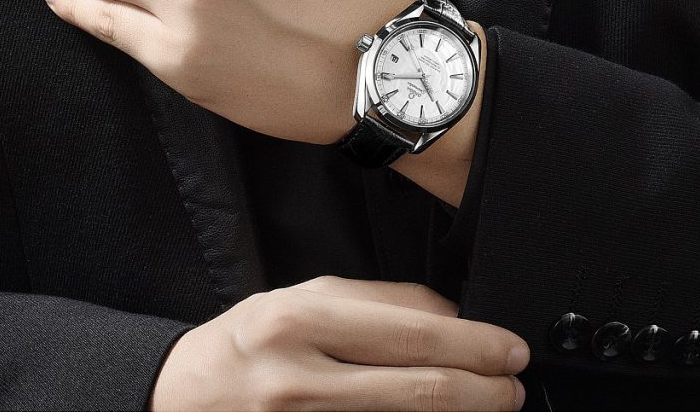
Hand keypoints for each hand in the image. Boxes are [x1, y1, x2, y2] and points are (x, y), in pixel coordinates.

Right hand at [150, 276, 528, 410]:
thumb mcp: (303, 298)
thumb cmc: (248, 342)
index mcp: (300, 323)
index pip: (411, 334)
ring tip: (491, 404)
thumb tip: (453, 313)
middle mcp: (300, 379)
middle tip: (513, 386)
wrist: (186, 397)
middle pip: (420, 389)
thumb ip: (378, 301)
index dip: (474, 345)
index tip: (509, 349)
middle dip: (484, 390)